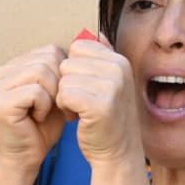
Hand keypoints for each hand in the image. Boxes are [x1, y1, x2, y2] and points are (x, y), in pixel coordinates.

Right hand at [0, 46, 67, 176]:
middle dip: (59, 84)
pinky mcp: (1, 102)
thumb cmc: (43, 126)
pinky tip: (37, 118)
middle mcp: (3, 71)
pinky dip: (44, 106)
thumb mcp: (56, 92)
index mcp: (14, 65)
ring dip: (52, 96)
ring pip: (42, 72)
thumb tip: (86, 42)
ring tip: (43, 111)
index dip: (63, 74)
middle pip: (47, 58)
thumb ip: (62, 70)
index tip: (58, 96)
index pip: (50, 51)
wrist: (26, 157)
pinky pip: (36, 91)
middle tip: (52, 105)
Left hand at [56, 34, 139, 165]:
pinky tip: (77, 117)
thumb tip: (89, 32)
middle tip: (83, 102)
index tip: (86, 87)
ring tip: (81, 110)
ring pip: (64, 79)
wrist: (117, 152)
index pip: (78, 47)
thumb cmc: (106, 118)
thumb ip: (100, 57)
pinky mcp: (100, 104)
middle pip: (68, 63)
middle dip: (68, 84)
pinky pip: (64, 94)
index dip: (74, 69)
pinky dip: (65, 107)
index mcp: (120, 60)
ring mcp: (111, 86)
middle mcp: (119, 69)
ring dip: (65, 97)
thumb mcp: (109, 82)